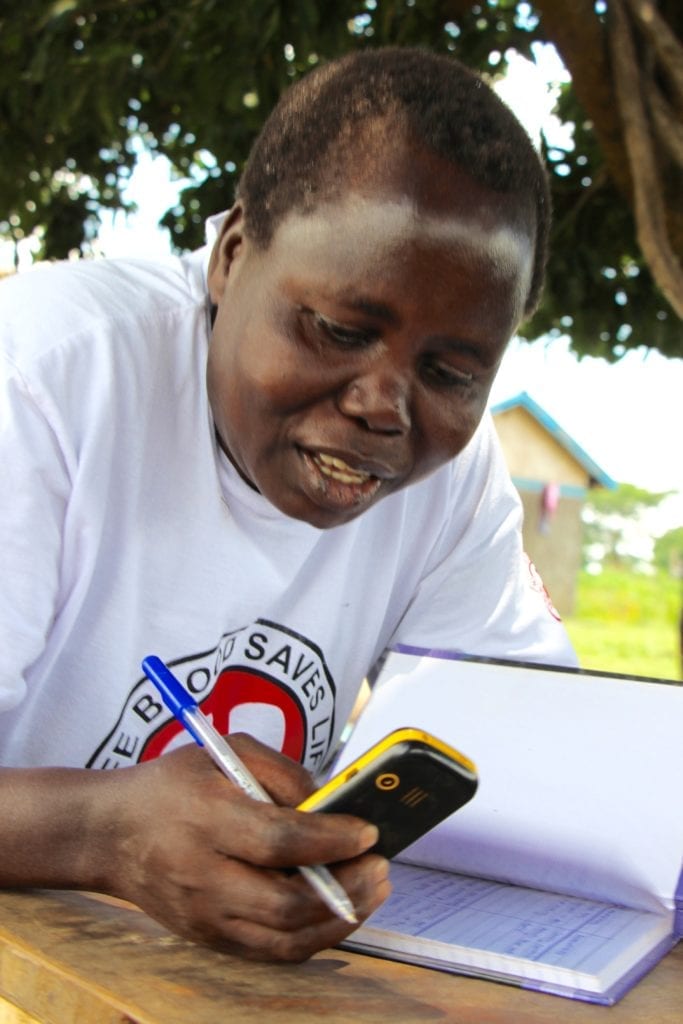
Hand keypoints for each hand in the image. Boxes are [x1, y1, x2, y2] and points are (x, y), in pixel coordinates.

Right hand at [93, 735, 390, 960]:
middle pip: (285, 902)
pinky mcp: (208, 939)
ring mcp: (204, 917)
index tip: (368, 831)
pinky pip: (271, 952)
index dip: (331, 839)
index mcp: (205, 818)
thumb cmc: (173, 785)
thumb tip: (331, 803)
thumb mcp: (223, 752)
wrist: (111, 834)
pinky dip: (314, 938)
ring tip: (373, 891)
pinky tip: (341, 912)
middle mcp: (203, 876)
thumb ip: (280, 772)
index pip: (278, 840)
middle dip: (346, 888)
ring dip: (340, 920)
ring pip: (284, 938)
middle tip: (381, 865)